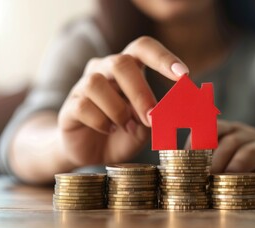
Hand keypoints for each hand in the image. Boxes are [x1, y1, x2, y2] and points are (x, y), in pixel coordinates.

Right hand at [58, 36, 188, 166]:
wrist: (92, 152)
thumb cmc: (123, 133)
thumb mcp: (146, 125)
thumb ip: (155, 114)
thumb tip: (169, 110)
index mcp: (127, 69)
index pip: (143, 48)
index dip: (163, 57)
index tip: (183, 75)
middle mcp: (104, 70)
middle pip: (120, 62)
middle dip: (140, 92)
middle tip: (151, 118)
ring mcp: (84, 85)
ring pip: (96, 83)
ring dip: (118, 110)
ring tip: (125, 127)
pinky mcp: (70, 105)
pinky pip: (82, 105)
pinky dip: (101, 121)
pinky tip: (108, 130)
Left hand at [186, 120, 254, 190]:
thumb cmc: (240, 171)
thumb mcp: (221, 165)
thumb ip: (204, 165)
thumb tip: (180, 174)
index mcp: (222, 130)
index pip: (202, 127)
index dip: (192, 142)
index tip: (182, 159)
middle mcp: (236, 129)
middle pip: (215, 133)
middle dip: (203, 153)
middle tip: (195, 172)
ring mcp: (252, 137)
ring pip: (232, 142)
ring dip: (219, 160)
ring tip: (210, 176)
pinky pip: (252, 152)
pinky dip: (240, 162)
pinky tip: (231, 174)